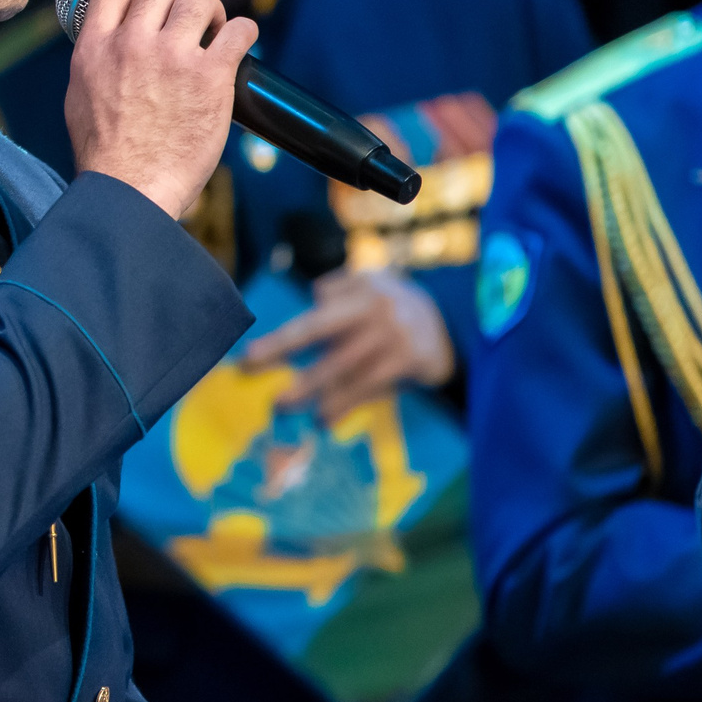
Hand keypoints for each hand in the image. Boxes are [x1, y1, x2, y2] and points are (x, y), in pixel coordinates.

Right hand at [64, 0, 257, 219]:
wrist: (130, 189)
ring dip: (211, 11)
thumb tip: (106, 42)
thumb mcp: (78, 94)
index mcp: (96, 46)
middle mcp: (132, 43)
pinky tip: (242, 41)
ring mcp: (172, 58)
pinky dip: (244, 31)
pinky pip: (238, 30)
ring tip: (215, 31)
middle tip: (191, 18)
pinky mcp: (210, 77)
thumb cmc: (104, 153)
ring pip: (199, 0)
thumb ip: (94, 60)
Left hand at [243, 269, 455, 421]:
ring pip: (348, 371)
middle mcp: (378, 312)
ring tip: (289, 408)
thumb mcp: (367, 285)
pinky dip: (346, 403)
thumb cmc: (392, 303)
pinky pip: (371, 387)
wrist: (453, 317)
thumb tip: (311, 302)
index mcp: (360, 292)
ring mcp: (396, 337)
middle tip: (269, 395)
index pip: (313, 321)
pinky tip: (325, 417)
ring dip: (317, 394)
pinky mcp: (412, 361)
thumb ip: (336, 293)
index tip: (248, 358)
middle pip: (328, 349)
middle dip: (294, 371)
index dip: (280, 342)